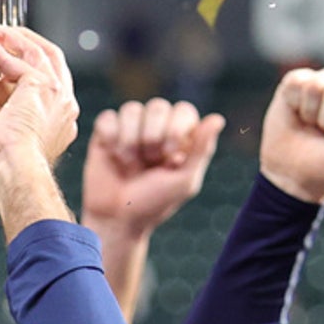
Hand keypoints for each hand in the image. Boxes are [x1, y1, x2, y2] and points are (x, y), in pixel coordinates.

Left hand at [0, 24, 80, 175]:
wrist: (13, 173)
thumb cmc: (5, 165)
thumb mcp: (1, 126)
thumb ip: (0, 101)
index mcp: (57, 117)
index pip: (48, 75)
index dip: (24, 58)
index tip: (1, 52)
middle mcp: (63, 103)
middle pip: (49, 54)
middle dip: (20, 39)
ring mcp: (57, 94)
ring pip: (36, 49)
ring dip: (6, 36)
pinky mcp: (42, 86)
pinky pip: (18, 57)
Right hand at [81, 99, 226, 238]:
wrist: (116, 218)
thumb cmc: (154, 203)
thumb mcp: (184, 180)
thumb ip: (202, 149)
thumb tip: (218, 119)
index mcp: (179, 136)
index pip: (184, 110)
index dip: (176, 129)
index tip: (171, 157)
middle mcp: (155, 127)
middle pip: (158, 106)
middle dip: (153, 136)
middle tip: (150, 161)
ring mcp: (129, 128)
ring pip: (131, 109)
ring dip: (130, 139)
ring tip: (129, 163)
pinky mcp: (105, 132)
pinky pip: (108, 117)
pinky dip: (111, 137)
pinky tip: (113, 156)